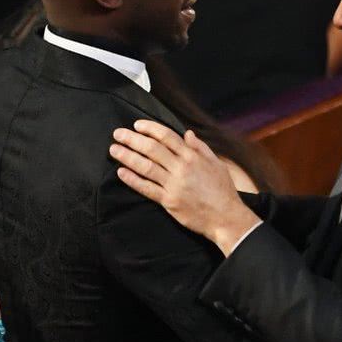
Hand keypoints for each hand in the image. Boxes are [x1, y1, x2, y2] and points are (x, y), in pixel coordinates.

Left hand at [110, 120, 259, 252]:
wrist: (226, 217)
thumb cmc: (223, 190)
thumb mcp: (217, 164)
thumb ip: (201, 148)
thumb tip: (188, 134)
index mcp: (193, 157)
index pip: (167, 136)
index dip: (150, 128)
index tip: (137, 125)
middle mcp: (182, 168)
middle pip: (152, 149)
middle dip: (133, 139)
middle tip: (118, 134)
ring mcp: (174, 185)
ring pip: (146, 167)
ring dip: (128, 157)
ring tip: (114, 150)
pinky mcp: (169, 201)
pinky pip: (147, 188)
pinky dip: (133, 180)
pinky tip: (121, 173)